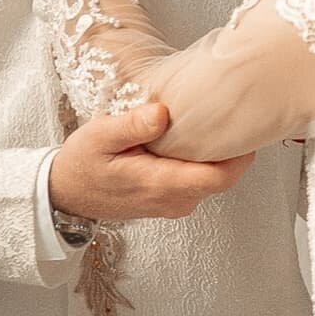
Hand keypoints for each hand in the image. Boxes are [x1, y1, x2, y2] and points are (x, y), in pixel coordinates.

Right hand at [50, 103, 254, 220]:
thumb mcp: (99, 135)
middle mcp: (173, 200)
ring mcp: (173, 204)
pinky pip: (200, 182)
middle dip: (235, 149)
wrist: (67, 194)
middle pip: (222, 179)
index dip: (239, 155)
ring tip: (220, 118)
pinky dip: (206, 161)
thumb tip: (162, 113)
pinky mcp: (171, 200)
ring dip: (221, 154)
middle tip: (238, 112)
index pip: (217, 177)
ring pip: (213, 181)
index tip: (246, 124)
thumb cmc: (83, 162)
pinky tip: (199, 136)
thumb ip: (131, 125)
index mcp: (159, 184)